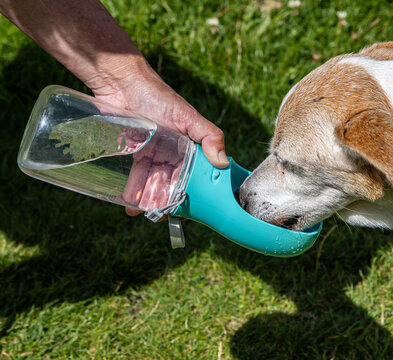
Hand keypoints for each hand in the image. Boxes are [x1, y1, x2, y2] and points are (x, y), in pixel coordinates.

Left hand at [89, 58, 228, 215]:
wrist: (121, 82)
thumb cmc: (157, 96)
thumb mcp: (187, 116)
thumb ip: (208, 136)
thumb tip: (222, 162)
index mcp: (191, 147)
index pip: (197, 174)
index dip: (196, 191)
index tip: (193, 207)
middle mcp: (174, 152)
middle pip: (174, 182)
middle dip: (170, 199)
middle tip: (162, 214)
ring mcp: (153, 154)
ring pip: (154, 182)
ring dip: (150, 198)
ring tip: (143, 211)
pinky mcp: (134, 153)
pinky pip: (136, 176)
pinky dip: (134, 190)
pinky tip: (129, 203)